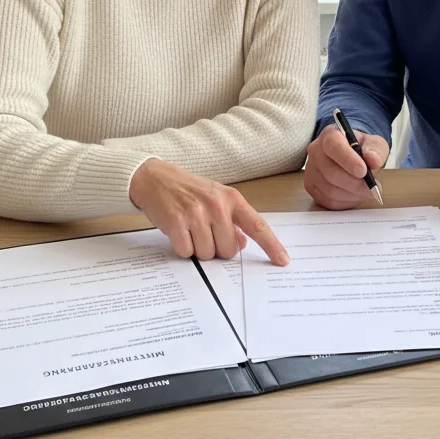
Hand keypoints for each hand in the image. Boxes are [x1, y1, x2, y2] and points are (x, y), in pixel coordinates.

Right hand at [129, 158, 288, 264]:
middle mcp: (217, 205)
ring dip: (198, 249)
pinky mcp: (177, 223)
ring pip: (207, 254)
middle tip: (205, 233)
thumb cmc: (189, 191)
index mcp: (232, 199)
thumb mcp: (216, 199)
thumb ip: (233, 221)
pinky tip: (179, 231)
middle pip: (228, 250)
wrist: (156, 178)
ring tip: (190, 229)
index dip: (272, 245)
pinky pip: (187, 252)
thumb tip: (243, 244)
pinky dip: (183, 248)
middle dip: (217, 249)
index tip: (283, 260)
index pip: (257, 226)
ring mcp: (196, 213)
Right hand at [303, 124, 388, 209]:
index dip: (348, 160)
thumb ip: (375, 149)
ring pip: (330, 190)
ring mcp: (311, 170)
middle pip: (331, 172)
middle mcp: (316, 151)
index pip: (333, 146)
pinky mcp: (311, 187)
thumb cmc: (361, 149)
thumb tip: (373, 160)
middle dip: (355, 184)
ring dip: (352, 194)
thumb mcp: (374, 143)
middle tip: (371, 188)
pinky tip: (355, 196)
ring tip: (366, 191)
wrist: (352, 157)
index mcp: (330, 135)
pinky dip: (345, 202)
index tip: (363, 171)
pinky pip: (328, 200)